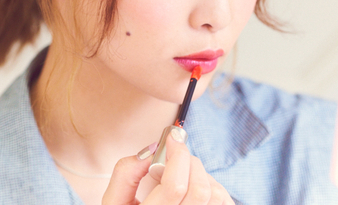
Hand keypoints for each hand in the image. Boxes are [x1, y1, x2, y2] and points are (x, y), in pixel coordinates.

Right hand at [102, 131, 234, 204]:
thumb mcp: (113, 201)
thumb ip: (126, 174)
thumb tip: (153, 149)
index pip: (175, 187)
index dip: (177, 156)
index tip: (171, 138)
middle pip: (199, 190)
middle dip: (189, 162)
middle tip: (174, 157)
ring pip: (215, 195)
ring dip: (201, 175)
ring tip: (182, 176)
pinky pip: (224, 202)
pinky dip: (213, 188)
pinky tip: (194, 190)